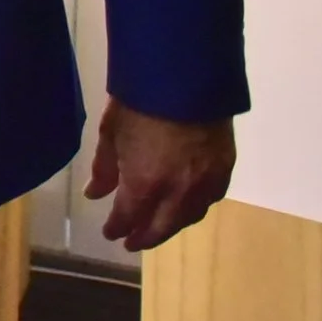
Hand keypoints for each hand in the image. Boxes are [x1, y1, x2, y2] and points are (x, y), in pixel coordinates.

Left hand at [83, 96, 233, 250]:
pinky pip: (211, 198)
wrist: (186, 77)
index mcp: (145, 184)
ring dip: (172, 225)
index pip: (129, 218)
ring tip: (159, 227)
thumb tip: (95, 194)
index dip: (118, 227)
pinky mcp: (226, 168)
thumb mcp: (111, 133)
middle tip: (132, 243)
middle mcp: (178, 191)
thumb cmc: (138, 102)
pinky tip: (188, 206)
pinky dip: (196, 207)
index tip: (110, 232)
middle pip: (162, 226)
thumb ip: (104, 168)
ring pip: (189, 216)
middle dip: (144, 236)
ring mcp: (206, 181)